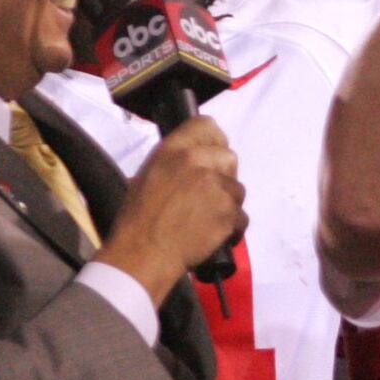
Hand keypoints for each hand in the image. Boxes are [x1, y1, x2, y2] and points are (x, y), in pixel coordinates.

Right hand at [99, 116, 247, 305]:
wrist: (143, 254)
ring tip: (207, 218)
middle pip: (229, 157)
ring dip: (227, 203)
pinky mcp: (228, 211)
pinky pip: (241, 216)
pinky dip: (232, 227)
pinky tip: (214, 234)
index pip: (206, 125)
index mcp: (173, 150)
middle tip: (208, 194)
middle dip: (223, 175)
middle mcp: (198, 160)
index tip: (211, 154)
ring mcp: (216, 186)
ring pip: (237, 188)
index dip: (213, 140)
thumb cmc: (137, 218)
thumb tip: (195, 157)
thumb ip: (175, 161)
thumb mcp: (148, 176)